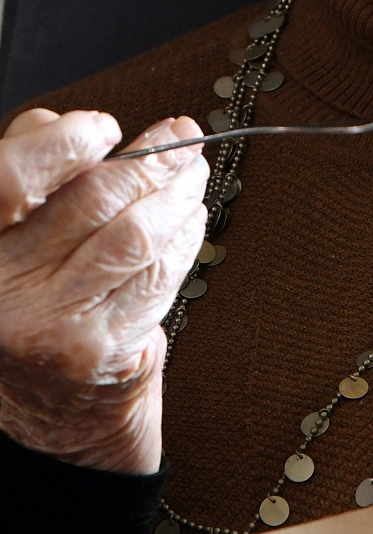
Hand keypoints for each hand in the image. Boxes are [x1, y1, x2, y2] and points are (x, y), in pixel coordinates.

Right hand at [0, 108, 206, 473]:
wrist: (49, 407)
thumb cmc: (29, 300)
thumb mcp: (7, 234)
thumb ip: (31, 178)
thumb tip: (74, 126)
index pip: (12, 179)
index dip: (65, 142)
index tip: (104, 128)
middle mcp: (0, 289)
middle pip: (90, 202)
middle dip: (150, 162)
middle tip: (181, 140)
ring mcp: (49, 324)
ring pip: (131, 237)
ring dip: (176, 196)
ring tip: (192, 176)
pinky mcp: (98, 351)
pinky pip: (155, 277)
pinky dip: (183, 239)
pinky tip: (191, 220)